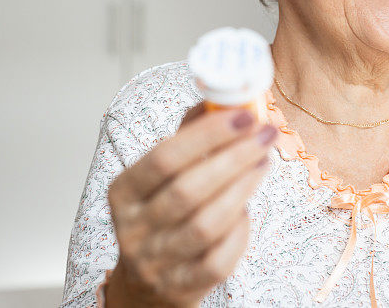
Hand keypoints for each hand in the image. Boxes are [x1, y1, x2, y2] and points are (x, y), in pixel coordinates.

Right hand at [105, 104, 277, 306]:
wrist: (146, 286)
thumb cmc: (160, 217)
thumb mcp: (161, 177)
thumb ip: (187, 137)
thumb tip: (218, 100)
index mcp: (124, 192)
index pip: (164, 157)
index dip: (207, 135)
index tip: (243, 115)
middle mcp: (134, 228)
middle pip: (187, 190)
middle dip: (234, 157)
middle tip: (264, 135)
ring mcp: (157, 261)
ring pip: (206, 224)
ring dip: (242, 189)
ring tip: (262, 163)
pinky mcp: (182, 288)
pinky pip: (219, 260)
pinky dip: (239, 232)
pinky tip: (247, 210)